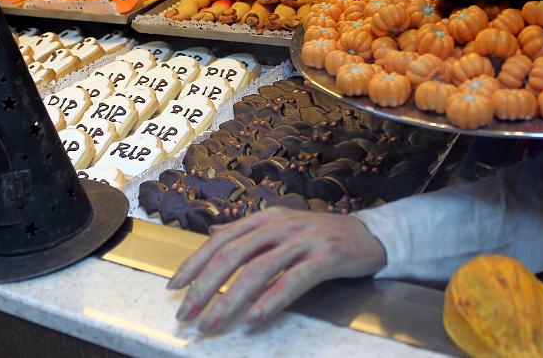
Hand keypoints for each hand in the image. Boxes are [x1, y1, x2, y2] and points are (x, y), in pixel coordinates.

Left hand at [167, 207, 386, 332]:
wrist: (369, 234)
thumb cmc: (319, 235)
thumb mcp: (280, 226)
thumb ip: (247, 232)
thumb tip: (212, 233)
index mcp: (265, 218)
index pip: (221, 239)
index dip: (195, 263)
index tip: (174, 288)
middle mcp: (280, 225)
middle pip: (232, 255)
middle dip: (205, 286)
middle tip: (187, 314)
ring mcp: (303, 240)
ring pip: (257, 269)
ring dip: (230, 299)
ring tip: (212, 323)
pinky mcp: (326, 257)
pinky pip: (293, 281)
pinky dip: (271, 301)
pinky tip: (255, 320)